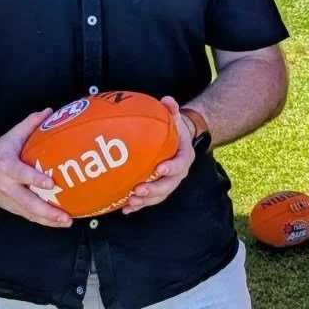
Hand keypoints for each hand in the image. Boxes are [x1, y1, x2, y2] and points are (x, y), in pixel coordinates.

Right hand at [0, 110, 73, 228]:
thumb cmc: (1, 149)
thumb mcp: (14, 134)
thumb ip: (32, 123)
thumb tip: (50, 111)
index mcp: (6, 166)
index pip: (22, 174)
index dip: (36, 180)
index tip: (52, 183)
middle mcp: (5, 185)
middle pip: (27, 201)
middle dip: (47, 210)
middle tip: (65, 215)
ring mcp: (7, 199)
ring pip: (28, 213)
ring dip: (48, 220)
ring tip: (66, 221)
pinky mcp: (9, 207)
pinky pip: (27, 216)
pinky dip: (42, 220)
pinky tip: (57, 222)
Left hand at [121, 96, 194, 213]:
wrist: (176, 140)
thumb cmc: (173, 129)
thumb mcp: (174, 117)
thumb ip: (172, 109)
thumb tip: (167, 100)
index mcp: (183, 156)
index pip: (180, 164)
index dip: (171, 168)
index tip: (159, 169)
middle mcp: (177, 173)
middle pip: (168, 186)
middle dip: (154, 190)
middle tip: (138, 190)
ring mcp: (168, 182)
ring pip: (159, 195)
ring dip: (145, 200)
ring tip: (131, 201)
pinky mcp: (157, 188)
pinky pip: (149, 199)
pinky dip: (138, 205)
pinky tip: (125, 208)